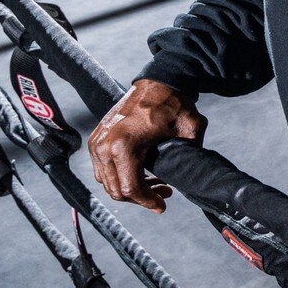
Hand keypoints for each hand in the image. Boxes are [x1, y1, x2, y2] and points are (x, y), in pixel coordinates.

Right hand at [88, 79, 204, 211]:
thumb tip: (190, 181)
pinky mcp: (96, 139)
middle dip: (140, 198)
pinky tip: (142, 173)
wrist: (158, 82)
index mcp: (125, 145)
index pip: (130, 188)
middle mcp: (105, 145)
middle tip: (162, 194)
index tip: (162, 206)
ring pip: (107, 182)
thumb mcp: (191, 131)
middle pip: (116, 190)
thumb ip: (189, 157)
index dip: (147, 202)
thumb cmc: (174, 105)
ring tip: (155, 184)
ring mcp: (97, 142)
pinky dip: (119, 176)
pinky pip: (102, 169)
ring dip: (129, 189)